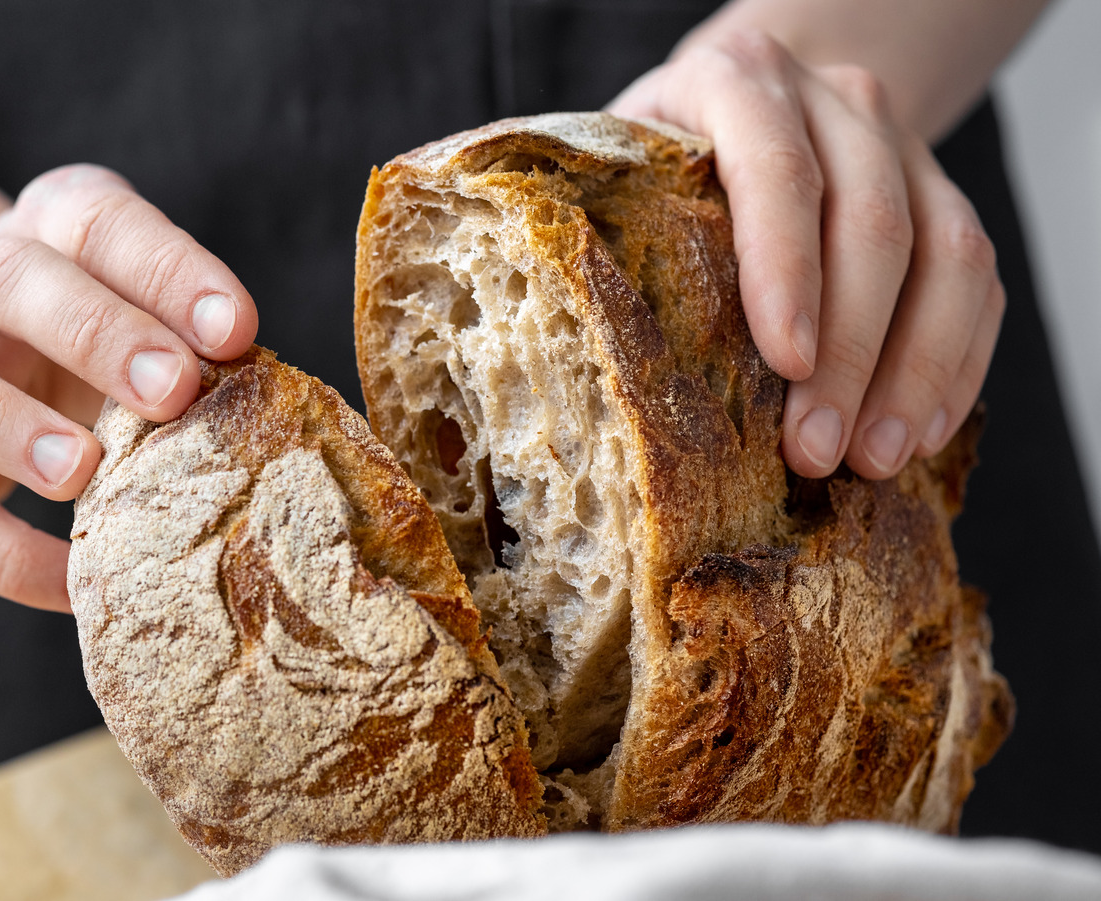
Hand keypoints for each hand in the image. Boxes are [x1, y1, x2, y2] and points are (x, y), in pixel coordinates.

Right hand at [0, 164, 257, 610]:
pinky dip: (1, 553)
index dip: (170, 271)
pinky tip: (73, 584)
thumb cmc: (101, 325)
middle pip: (15, 281)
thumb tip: (287, 423)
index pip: (105, 223)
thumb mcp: (146, 304)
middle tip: (174, 391)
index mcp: (57, 223)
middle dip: (98, 335)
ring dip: (10, 426)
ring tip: (85, 473)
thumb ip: (196, 341)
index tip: (238, 331)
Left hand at [608, 29, 1003, 479]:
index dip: (786, 266)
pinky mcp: (946, 198)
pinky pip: (978, 282)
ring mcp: (903, 146)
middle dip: (851, 350)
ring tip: (874, 461)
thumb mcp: (613, 166)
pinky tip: (919, 434)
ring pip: (948, 253)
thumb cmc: (654, 160)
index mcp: (736, 81)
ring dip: (915, 369)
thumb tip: (543, 346)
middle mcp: (835, 101)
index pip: (775, 166)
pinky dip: (955, 364)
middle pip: (872, 221)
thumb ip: (588, 224)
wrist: (745, 97)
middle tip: (816, 450)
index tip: (785, 362)